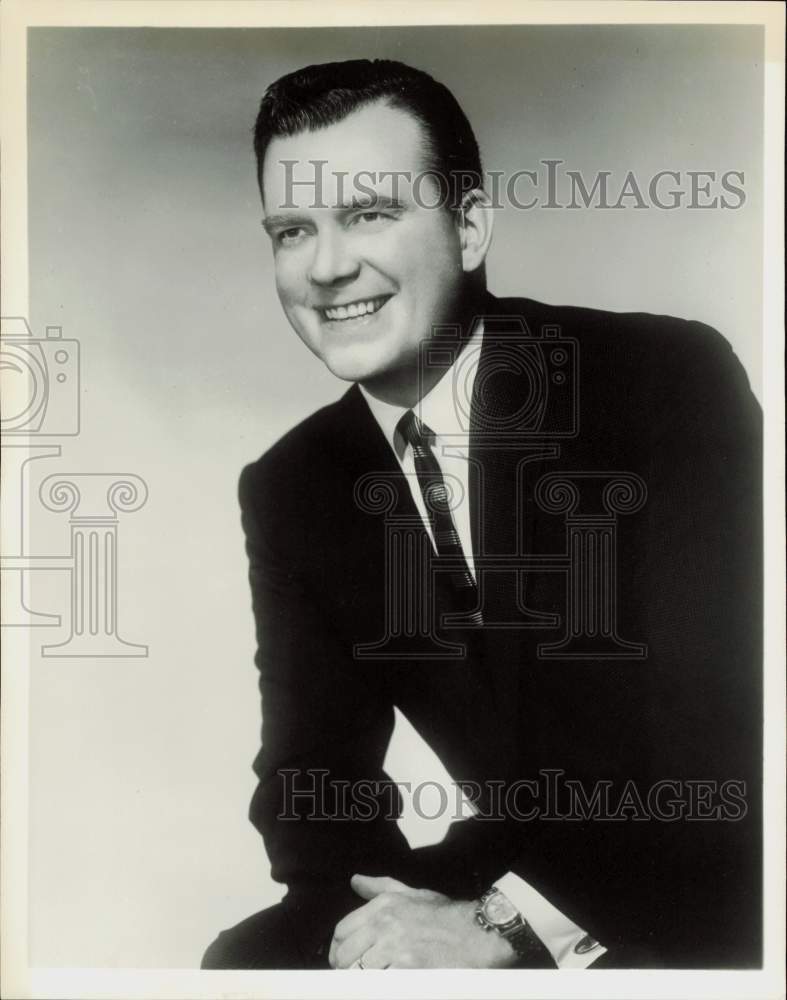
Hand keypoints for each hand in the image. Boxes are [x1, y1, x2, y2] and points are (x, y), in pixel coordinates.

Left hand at [328, 874, 516, 968]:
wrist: (475, 932)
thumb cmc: (445, 914)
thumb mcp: (411, 893)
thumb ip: (380, 887)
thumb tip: (356, 881)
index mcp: (384, 906)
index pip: (342, 930)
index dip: (337, 948)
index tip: (341, 959)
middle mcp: (386, 924)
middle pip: (345, 954)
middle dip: (345, 967)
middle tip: (354, 974)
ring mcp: (396, 948)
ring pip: (359, 972)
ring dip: (361, 979)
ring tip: (370, 980)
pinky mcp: (408, 968)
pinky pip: (380, 983)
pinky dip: (380, 985)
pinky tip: (387, 983)